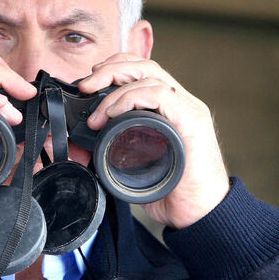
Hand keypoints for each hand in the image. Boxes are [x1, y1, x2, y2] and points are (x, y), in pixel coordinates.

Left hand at [78, 53, 229, 228]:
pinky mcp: (192, 120)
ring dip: (116, 88)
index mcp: (168, 107)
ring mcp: (188, 109)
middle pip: (144, 65)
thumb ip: (109, 152)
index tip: (89, 82)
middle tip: (85, 86)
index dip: (114, 68)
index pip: (141, 70)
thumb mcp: (132, 166)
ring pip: (150, 75)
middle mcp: (180, 102)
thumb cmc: (172, 190)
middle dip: (109, 69)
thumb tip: (77, 147)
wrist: (201, 214)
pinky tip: (114, 114)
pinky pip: (159, 94)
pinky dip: (131, 99)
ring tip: (97, 113)